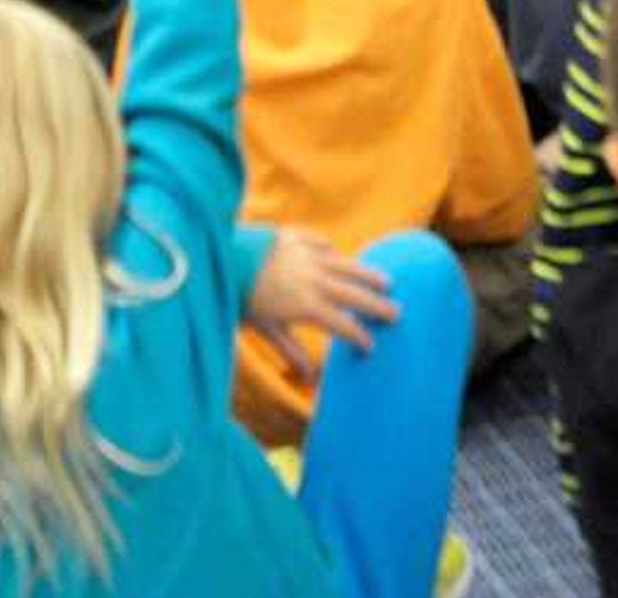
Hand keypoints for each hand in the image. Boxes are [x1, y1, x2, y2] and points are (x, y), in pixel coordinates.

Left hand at [243, 230, 398, 385]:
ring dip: (367, 275)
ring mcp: (306, 255)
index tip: (370, 346)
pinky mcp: (295, 237)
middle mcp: (313, 279)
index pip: (342, 325)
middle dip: (376, 306)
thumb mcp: (264, 328)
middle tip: (396, 314)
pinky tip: (336, 256)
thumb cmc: (239, 297)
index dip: (358, 337)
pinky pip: (320, 244)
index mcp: (306, 305)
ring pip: (345, 266)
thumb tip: (310, 379)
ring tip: (386, 282)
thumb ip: (290, 350)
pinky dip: (331, 252)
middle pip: (353, 294)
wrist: (221, 257)